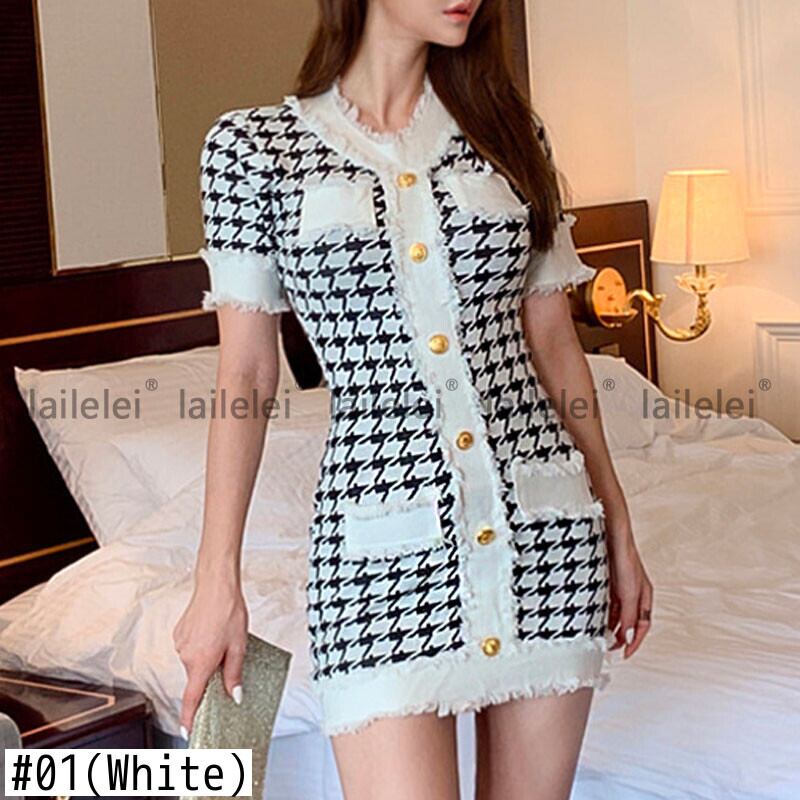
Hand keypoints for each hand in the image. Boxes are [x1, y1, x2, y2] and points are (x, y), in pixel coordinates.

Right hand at [172, 568, 248, 738]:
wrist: (216, 585)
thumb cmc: (229, 611)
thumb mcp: (239, 645)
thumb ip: (235, 673)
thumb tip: (235, 695)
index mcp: (201, 662)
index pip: (192, 698)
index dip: (189, 717)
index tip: (188, 731)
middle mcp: (186, 656)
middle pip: (197, 677)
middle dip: (211, 673)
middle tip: (227, 656)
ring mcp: (180, 644)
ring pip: (194, 661)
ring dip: (207, 656)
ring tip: (221, 637)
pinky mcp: (178, 633)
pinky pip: (190, 648)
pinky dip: (201, 645)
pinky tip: (211, 631)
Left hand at [606, 524, 652, 658]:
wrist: (610, 533)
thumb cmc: (624, 557)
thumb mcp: (628, 592)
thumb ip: (628, 616)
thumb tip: (627, 639)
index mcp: (644, 596)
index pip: (642, 626)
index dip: (634, 642)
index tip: (624, 655)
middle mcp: (633, 593)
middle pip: (629, 621)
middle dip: (620, 637)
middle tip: (608, 649)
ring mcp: (619, 587)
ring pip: (616, 613)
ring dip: (610, 626)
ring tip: (599, 637)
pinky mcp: (606, 581)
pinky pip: (606, 603)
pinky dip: (602, 613)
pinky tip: (593, 619)